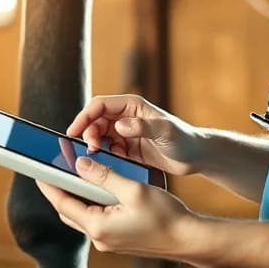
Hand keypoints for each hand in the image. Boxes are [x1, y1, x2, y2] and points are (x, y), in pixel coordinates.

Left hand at [36, 157, 203, 264]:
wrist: (188, 239)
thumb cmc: (165, 216)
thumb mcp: (132, 189)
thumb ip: (104, 175)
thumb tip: (80, 164)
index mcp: (98, 226)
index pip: (62, 203)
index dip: (48, 185)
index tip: (38, 170)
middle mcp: (100, 238)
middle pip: (69, 210)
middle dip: (60, 190)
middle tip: (55, 168)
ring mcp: (109, 241)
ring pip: (82, 215)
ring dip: (77, 195)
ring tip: (75, 173)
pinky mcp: (118, 239)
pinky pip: (96, 218)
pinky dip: (92, 203)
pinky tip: (99, 187)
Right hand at [66, 94, 201, 175]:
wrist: (195, 156)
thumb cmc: (184, 139)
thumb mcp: (164, 131)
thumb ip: (142, 126)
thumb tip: (120, 126)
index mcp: (132, 105)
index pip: (99, 105)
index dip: (83, 117)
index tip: (73, 132)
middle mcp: (126, 116)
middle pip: (95, 121)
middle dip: (89, 134)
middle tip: (93, 149)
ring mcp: (126, 132)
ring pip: (99, 135)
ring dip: (97, 146)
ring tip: (105, 156)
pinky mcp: (128, 147)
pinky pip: (108, 149)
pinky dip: (107, 156)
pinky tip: (117, 162)